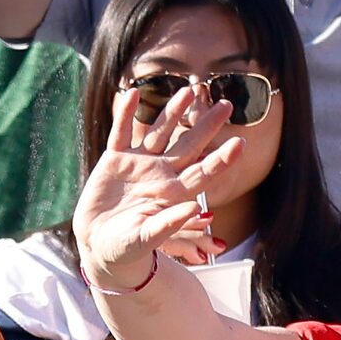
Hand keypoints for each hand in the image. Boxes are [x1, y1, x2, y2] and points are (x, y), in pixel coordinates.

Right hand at [72, 83, 243, 289]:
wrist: (99, 245)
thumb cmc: (127, 249)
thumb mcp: (147, 238)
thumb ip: (170, 223)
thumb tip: (197, 208)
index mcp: (173, 194)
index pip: (203, 172)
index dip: (222, 159)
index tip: (241, 143)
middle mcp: (160, 174)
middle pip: (189, 145)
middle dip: (207, 125)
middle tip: (227, 105)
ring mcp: (138, 164)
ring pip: (159, 132)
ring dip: (173, 112)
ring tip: (189, 91)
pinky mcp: (114, 160)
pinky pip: (120, 133)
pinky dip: (125, 114)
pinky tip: (133, 94)